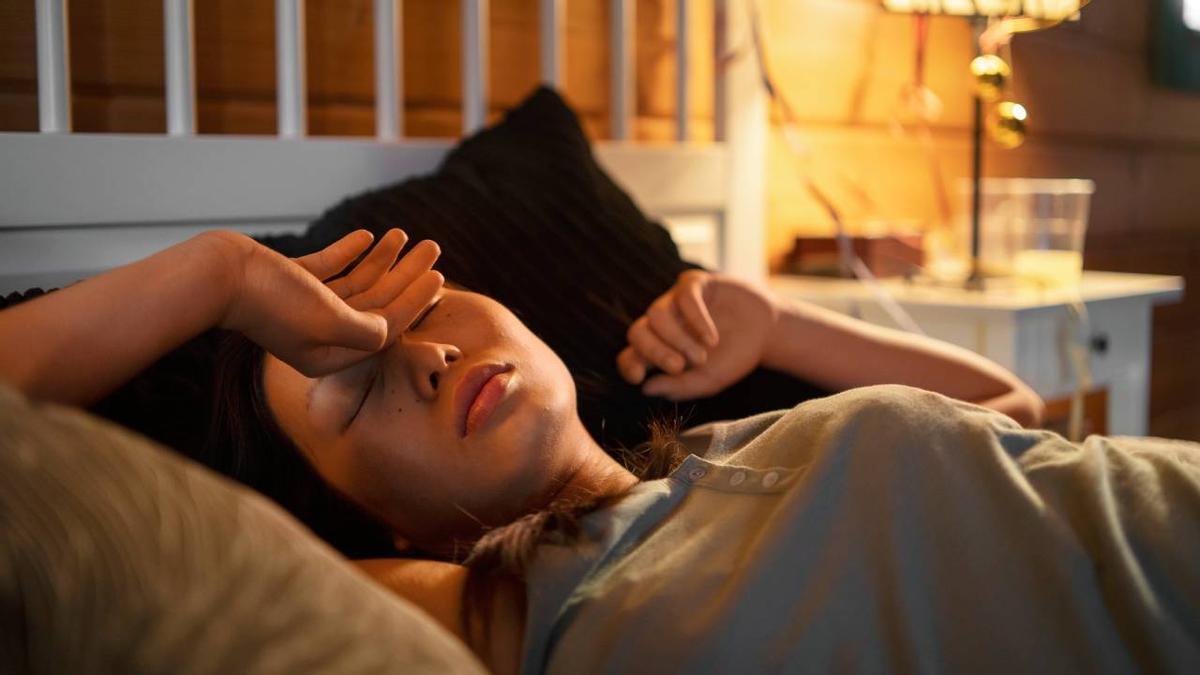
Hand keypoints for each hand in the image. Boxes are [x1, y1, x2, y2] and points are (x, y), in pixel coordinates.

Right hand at [213, 229, 442, 376]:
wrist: (217, 275)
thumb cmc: (274, 302)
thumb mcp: (329, 322)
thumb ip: (367, 331)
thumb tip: (389, 329)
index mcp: (330, 355)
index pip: (385, 328)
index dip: (415, 302)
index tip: (437, 275)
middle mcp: (318, 336)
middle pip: (374, 303)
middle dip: (405, 274)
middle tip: (432, 246)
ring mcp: (302, 308)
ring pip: (354, 283)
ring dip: (381, 259)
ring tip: (403, 234)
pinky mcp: (288, 283)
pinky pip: (329, 269)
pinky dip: (349, 252)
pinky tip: (368, 236)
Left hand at [617, 270, 778, 399]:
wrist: (767, 332)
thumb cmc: (734, 357)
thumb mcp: (708, 380)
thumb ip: (680, 386)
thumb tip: (646, 389)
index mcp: (659, 348)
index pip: (630, 355)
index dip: (628, 365)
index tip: (638, 378)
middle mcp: (662, 324)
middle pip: (637, 332)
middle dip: (654, 352)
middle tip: (678, 367)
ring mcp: (675, 301)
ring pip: (657, 315)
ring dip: (678, 338)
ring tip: (702, 355)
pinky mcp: (694, 284)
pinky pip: (684, 297)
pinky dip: (695, 320)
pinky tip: (711, 338)